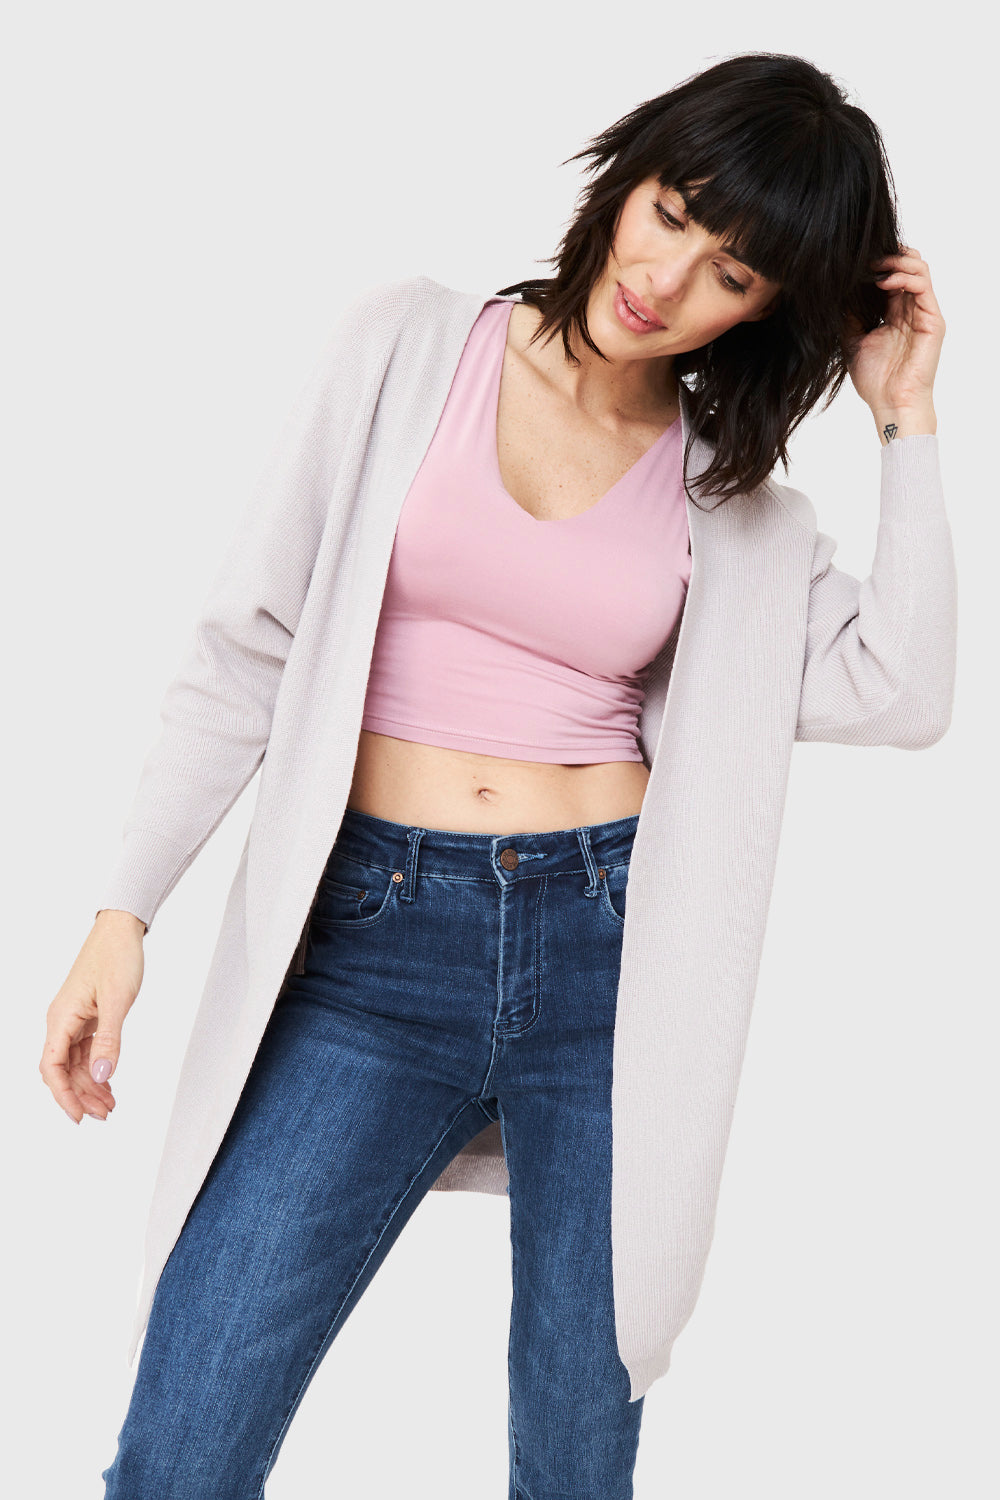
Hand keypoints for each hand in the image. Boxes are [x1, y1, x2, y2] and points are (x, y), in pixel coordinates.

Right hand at [39, 913, 144, 1122]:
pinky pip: (86, 1050)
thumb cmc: (116, 957)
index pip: (52, 1068)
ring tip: (110, 1103)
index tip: (79, 1116)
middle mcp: (62, 1021)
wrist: (121, 929)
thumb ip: (108, 1040)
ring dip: (90, 1084)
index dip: (63, 1096)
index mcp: (61, 1018)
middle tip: (104, 1114)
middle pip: (64, 1070)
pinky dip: (96, 1067)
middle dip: (81, 1095)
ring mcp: (74, 1019)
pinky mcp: (87, 1015)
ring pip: (75, 1063)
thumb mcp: (117, 1001)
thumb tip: (100, 1075)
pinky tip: (108, 1081)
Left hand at [843, 247, 944, 431]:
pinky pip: (922, 286)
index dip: (876, 263)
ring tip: (875, 265)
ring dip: (896, 260)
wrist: (890, 404)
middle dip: (887, 255)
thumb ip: (849, 316)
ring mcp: (923, 313)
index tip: (854, 260)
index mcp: (895, 313)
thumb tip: (835, 291)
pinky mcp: (932, 320)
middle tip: (865, 256)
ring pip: (919, 268)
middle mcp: (911, 309)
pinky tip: (884, 281)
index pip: (891, 275)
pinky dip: (904, 276)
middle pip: (908, 265)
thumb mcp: (852, 341)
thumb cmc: (875, 380)